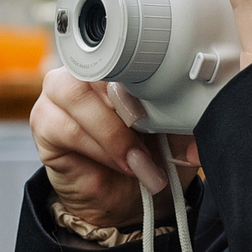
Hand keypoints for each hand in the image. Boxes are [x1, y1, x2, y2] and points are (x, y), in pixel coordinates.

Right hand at [30, 65, 196, 230]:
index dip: (142, 75)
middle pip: (97, 71)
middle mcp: (81, 73)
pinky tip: (120, 164)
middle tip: (152, 137)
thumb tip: (208, 116)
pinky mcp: (43, 124)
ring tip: (139, 160)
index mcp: (114, 65)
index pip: (122, 52)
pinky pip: (68, 129)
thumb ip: (185, 116)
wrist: (127, 199)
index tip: (163, 107)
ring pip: (77, 97)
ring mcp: (57, 96)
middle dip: (129, 108)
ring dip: (114, 133)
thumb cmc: (148, 156)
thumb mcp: (176, 133)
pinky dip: (99, 148)